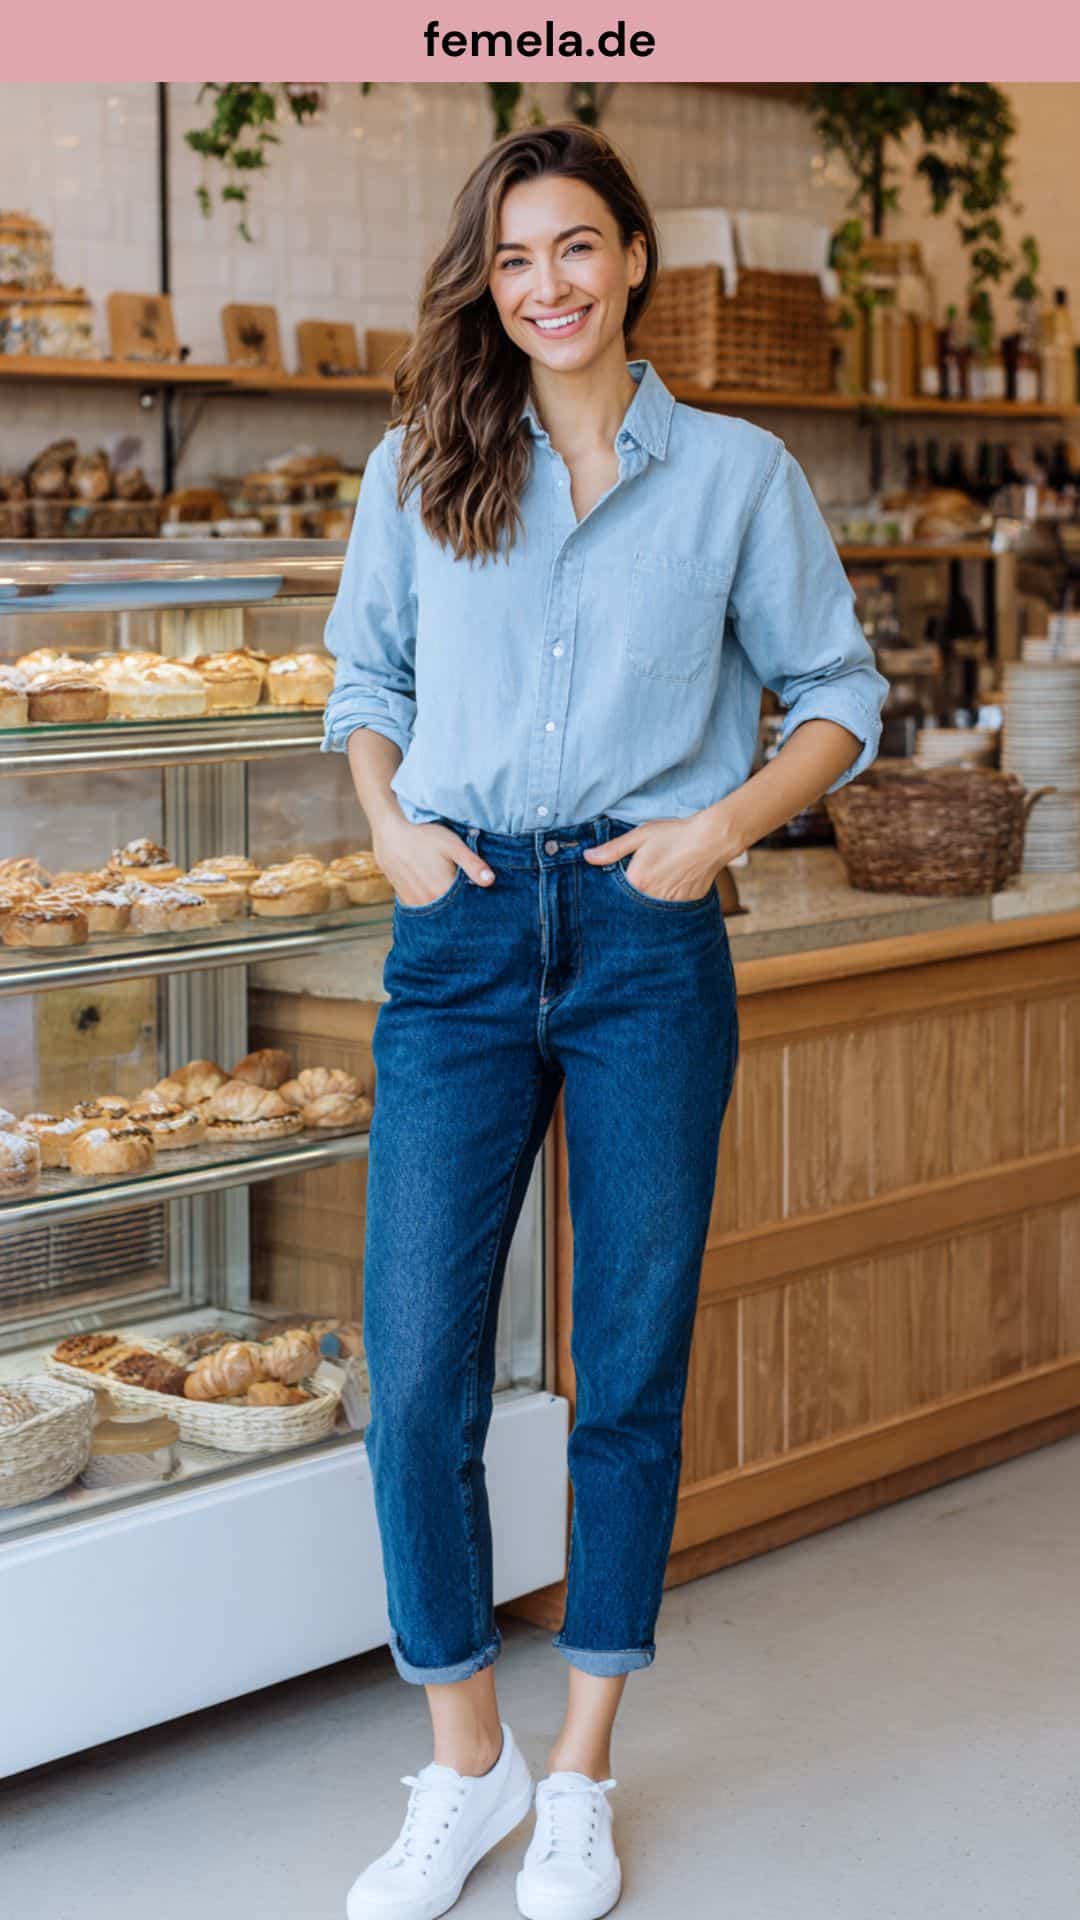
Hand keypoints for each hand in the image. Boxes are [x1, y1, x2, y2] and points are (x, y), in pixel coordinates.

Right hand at [374, 816, 493, 907]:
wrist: (390, 834)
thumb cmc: (424, 836)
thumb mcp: (453, 845)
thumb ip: (473, 864)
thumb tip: (491, 881)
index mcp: (443, 890)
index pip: (466, 906)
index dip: (475, 902)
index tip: (481, 897)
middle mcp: (428, 901)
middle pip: (451, 911)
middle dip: (461, 907)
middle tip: (464, 893)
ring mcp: (415, 902)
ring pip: (437, 912)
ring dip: (445, 907)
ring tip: (449, 893)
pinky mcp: (405, 900)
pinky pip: (423, 909)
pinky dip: (432, 905)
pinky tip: (435, 893)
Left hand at [583, 809, 742, 902]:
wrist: (711, 840)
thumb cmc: (674, 835)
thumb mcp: (640, 836)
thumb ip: (612, 849)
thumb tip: (587, 857)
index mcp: (637, 882)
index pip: (617, 895)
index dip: (617, 889)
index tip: (620, 883)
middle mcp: (652, 898)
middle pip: (636, 904)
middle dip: (636, 896)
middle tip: (647, 878)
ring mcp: (671, 905)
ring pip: (654, 908)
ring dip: (653, 899)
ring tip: (661, 880)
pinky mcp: (688, 905)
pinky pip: (673, 908)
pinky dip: (671, 899)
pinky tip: (675, 883)